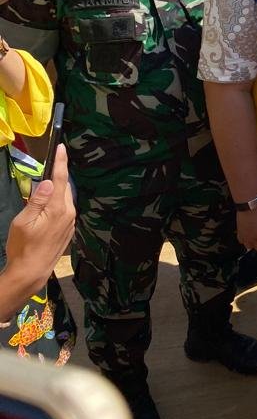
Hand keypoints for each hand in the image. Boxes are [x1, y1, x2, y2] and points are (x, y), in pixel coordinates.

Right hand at [4, 143, 74, 293]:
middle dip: (58, 175)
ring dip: (58, 191)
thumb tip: (49, 181)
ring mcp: (71, 222)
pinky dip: (58, 203)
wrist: (32, 271)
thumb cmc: (23, 246)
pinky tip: (48, 206)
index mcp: (58, 208)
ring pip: (66, 198)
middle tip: (49, 165)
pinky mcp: (69, 229)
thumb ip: (37, 199)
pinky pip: (65, 209)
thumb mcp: (23, 221)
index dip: (61, 162)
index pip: (61, 179)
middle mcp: (69, 213)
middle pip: (66, 187)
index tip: (62, 147)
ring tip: (46, 186)